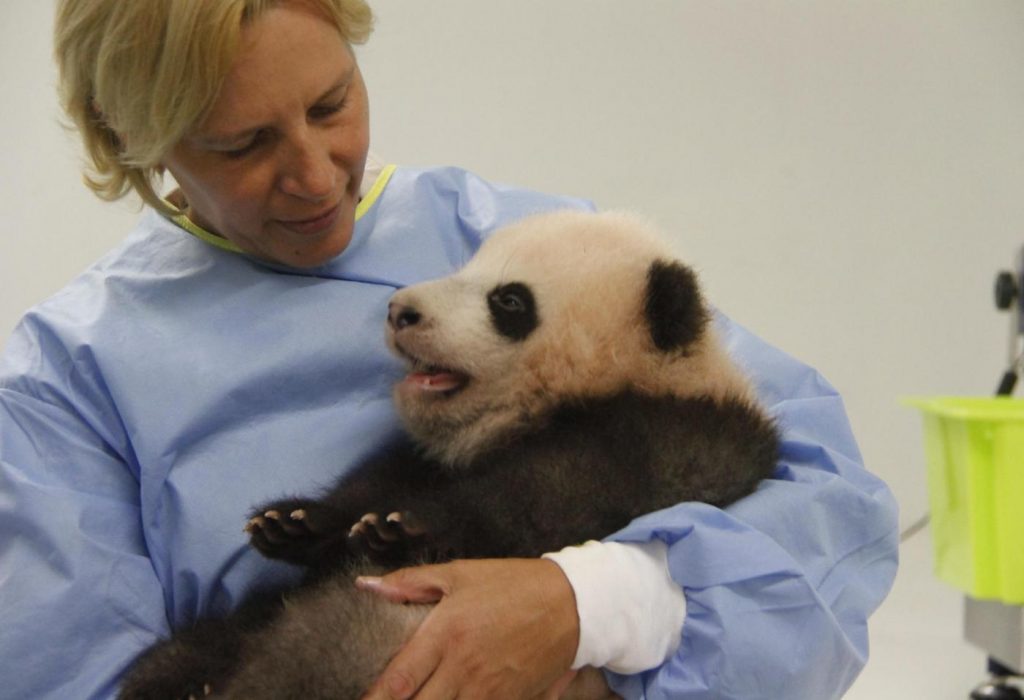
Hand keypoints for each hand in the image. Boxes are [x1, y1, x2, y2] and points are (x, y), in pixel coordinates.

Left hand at [357, 558, 579, 698]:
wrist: (573, 604)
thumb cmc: (512, 585)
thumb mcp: (460, 573)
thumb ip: (410, 582)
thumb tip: (367, 585)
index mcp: (446, 634)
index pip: (398, 680)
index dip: (375, 699)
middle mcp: (463, 669)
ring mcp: (488, 692)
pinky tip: (454, 699)